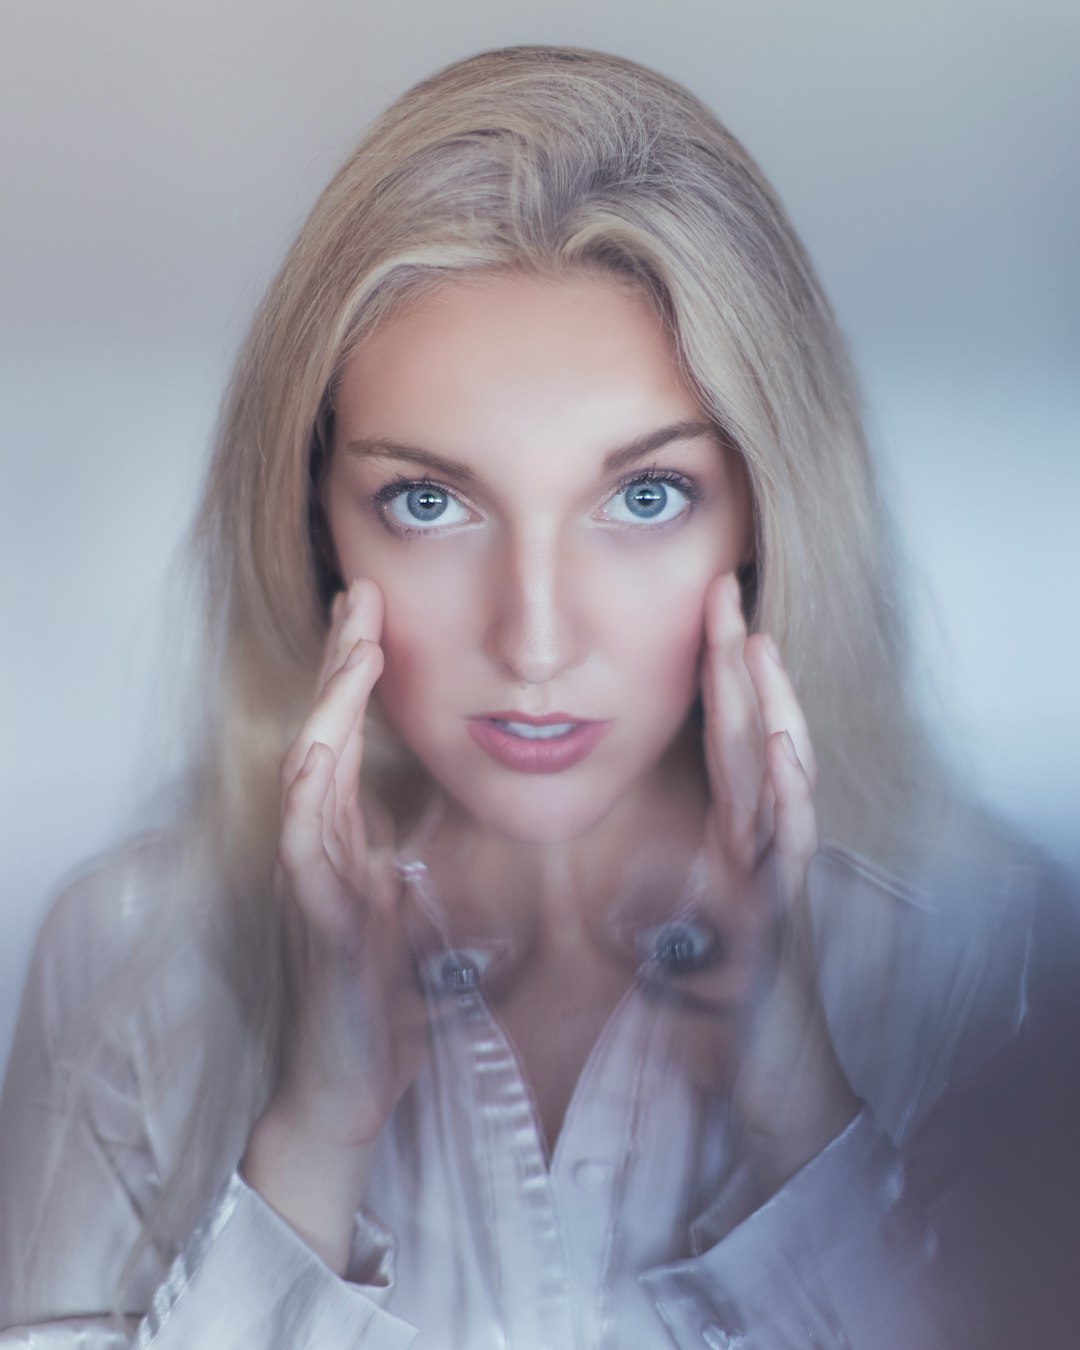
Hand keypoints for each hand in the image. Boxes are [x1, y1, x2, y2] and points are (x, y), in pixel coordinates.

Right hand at [242, 579, 425, 1271]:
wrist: (353, 1081)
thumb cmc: (385, 994)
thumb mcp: (413, 900)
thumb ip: (416, 845)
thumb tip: (457, 793)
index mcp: (347, 838)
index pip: (348, 736)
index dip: (357, 674)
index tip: (375, 613)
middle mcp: (321, 846)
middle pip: (323, 734)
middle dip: (339, 664)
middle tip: (358, 596)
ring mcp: (309, 880)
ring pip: (307, 774)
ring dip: (326, 707)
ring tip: (350, 646)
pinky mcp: (313, 921)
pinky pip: (301, 849)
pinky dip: (307, 796)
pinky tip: (318, 751)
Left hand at [688, 572, 857, 1191]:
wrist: (763, 1077)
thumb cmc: (715, 1000)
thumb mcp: (669, 916)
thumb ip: (650, 863)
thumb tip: (594, 832)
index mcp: (729, 834)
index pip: (718, 737)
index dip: (711, 673)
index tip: (697, 611)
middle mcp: (758, 840)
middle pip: (747, 736)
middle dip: (738, 663)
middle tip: (724, 590)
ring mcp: (775, 872)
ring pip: (777, 774)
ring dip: (769, 707)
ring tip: (757, 645)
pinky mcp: (782, 911)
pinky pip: (789, 842)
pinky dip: (787, 792)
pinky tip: (779, 747)